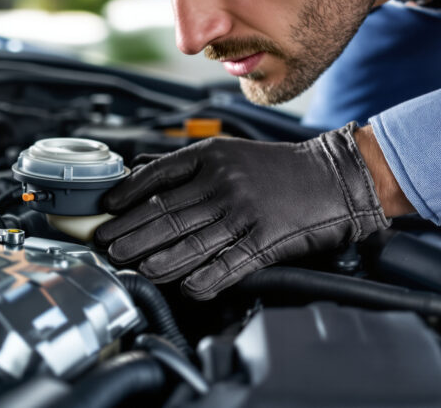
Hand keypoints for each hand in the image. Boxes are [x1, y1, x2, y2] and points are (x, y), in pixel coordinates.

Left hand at [96, 123, 390, 299]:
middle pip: (166, 212)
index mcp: (212, 158)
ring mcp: (245, 214)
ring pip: (190, 241)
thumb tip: (137, 170)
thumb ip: (183, 164)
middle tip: (106, 245)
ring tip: (131, 266)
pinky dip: (204, 279)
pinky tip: (185, 288)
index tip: (107, 207)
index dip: (127, 193)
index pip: (158, 175)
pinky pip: (229, 264)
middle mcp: (224, 184)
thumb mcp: (227, 152)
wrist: (335, 178)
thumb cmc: (275, 168)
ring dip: (156, 258)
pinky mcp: (266, 242)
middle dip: (130, 232)